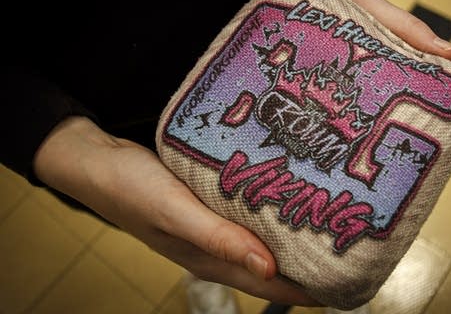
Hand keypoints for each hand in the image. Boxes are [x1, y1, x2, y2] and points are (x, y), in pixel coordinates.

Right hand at [33, 116, 316, 305]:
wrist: (100, 163)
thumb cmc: (133, 190)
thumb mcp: (176, 214)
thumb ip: (219, 241)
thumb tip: (268, 270)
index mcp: (209, 258)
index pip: (267, 285)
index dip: (305, 291)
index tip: (344, 286)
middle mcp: (215, 247)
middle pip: (269, 266)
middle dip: (306, 267)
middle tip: (346, 254)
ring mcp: (211, 227)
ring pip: (260, 241)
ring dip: (291, 241)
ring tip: (327, 229)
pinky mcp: (207, 204)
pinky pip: (246, 216)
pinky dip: (269, 214)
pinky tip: (285, 199)